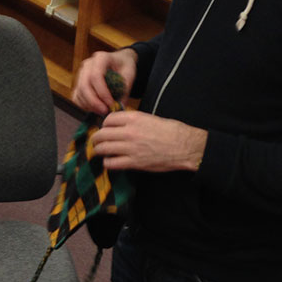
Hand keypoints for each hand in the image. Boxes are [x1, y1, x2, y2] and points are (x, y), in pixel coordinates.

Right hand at [72, 48, 137, 114]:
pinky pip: (76, 97)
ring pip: (79, 92)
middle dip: (94, 102)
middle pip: (84, 85)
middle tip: (105, 111)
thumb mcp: (129, 75)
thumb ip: (125, 90)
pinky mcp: (79, 83)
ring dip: (89, 105)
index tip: (111, 104)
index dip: (102, 93)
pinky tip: (95, 109)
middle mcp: (88, 64)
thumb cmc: (124, 66)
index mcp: (101, 58)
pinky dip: (84, 106)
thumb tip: (119, 107)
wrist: (119, 61)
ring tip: (102, 111)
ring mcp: (81, 73)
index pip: (96, 76)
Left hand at [90, 111, 207, 172]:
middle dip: (96, 139)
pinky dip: (108, 163)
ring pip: (103, 149)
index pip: (108, 120)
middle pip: (102, 134)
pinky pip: (111, 163)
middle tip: (97, 142)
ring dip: (99, 151)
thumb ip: (134, 121)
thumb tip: (121, 124)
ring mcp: (130, 148)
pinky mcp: (134, 163)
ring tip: (100, 152)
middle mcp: (129, 132)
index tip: (106, 129)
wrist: (184, 146)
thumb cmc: (171, 131)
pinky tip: (111, 162)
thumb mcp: (151, 118)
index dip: (105, 125)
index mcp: (134, 118)